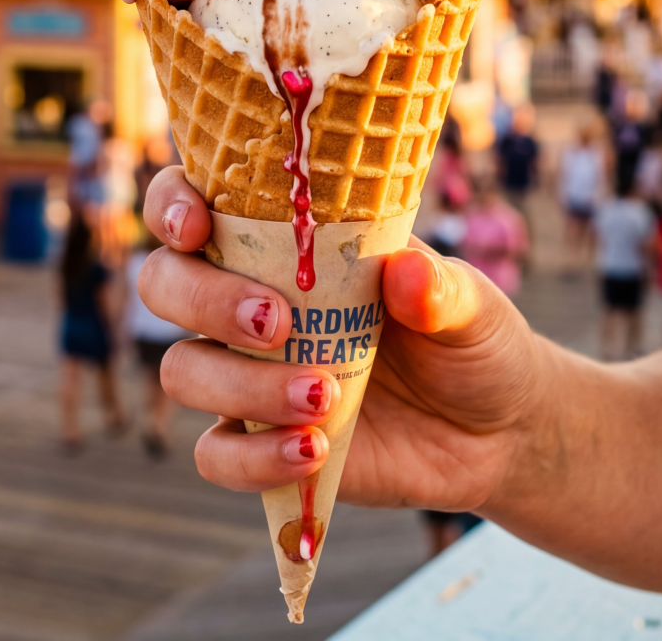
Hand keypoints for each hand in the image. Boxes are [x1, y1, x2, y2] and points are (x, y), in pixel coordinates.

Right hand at [138, 167, 555, 512]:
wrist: (496, 429)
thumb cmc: (469, 339)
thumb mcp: (470, 305)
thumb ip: (439, 289)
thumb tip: (405, 272)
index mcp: (285, 242)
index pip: (193, 205)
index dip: (171, 205)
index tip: (195, 225)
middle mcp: (248, 300)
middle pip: (165, 285)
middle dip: (204, 299)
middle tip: (277, 321)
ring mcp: (247, 374)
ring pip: (183, 371)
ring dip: (241, 385)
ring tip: (323, 396)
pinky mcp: (259, 443)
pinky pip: (216, 455)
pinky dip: (254, 457)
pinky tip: (310, 449)